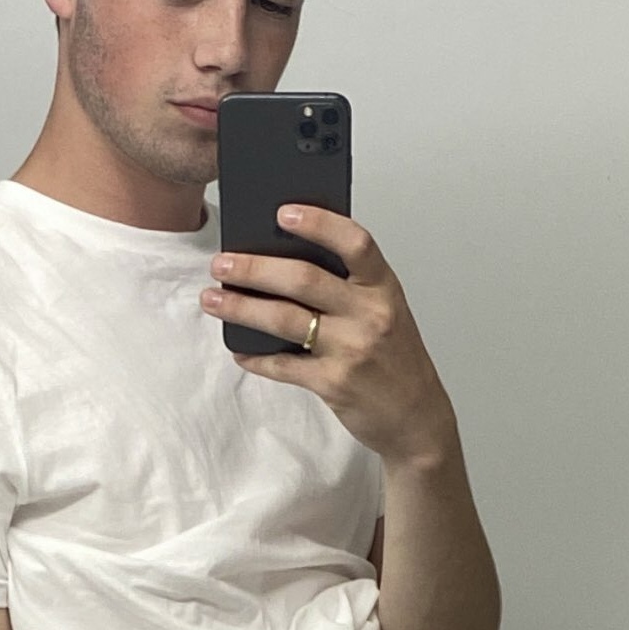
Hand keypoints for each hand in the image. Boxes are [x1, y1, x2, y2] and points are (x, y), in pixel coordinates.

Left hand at [202, 204, 453, 466]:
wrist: (416, 417)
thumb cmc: (395, 359)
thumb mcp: (385, 311)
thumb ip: (348, 287)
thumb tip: (285, 259)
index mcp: (383, 287)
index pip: (354, 242)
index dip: (318, 224)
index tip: (282, 213)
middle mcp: (369, 314)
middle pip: (303, 279)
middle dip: (254, 268)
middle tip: (222, 263)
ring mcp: (352, 349)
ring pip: (284, 319)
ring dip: (241, 307)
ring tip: (212, 299)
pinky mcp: (334, 383)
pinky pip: (283, 365)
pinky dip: (256, 357)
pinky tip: (239, 350)